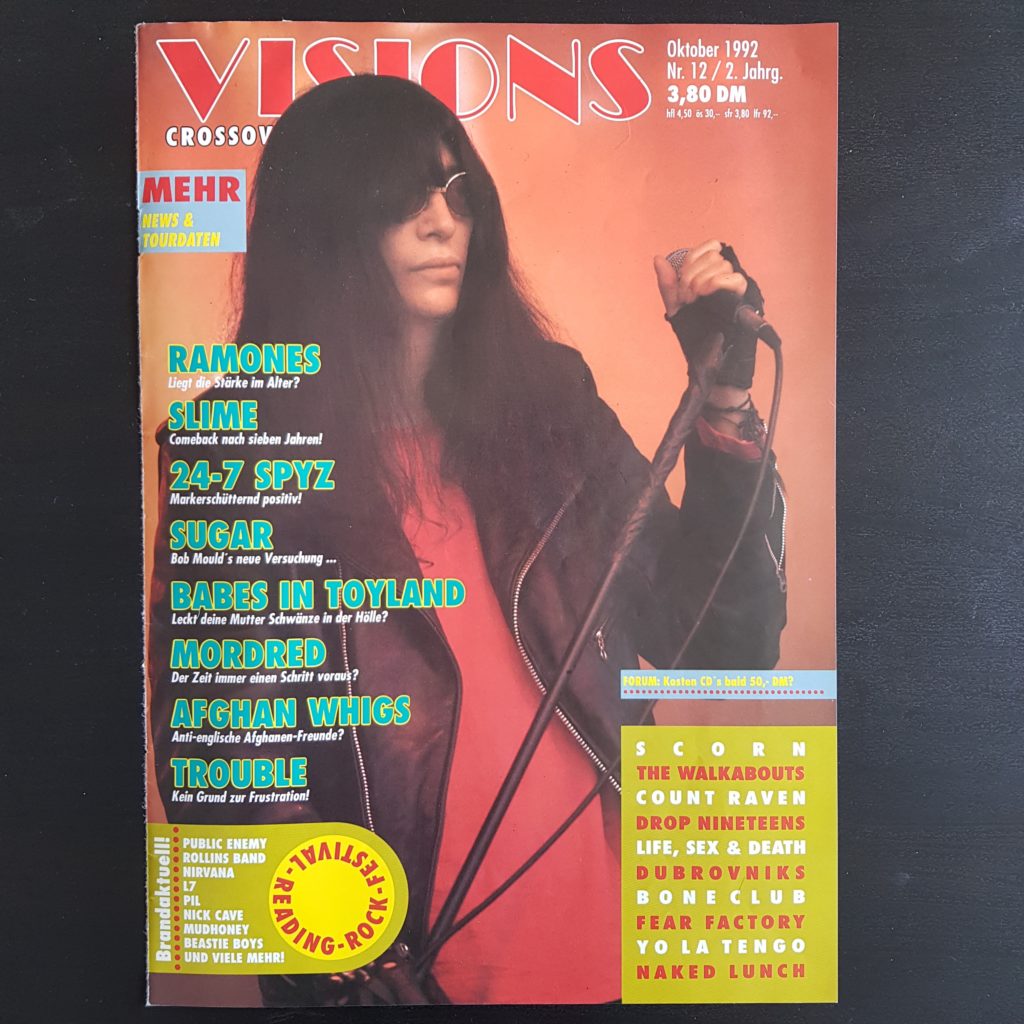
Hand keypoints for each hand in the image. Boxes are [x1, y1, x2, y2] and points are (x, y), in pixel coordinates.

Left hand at [653, 240, 764, 390]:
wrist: (705, 359)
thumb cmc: (695, 335)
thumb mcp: (676, 307)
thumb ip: (667, 284)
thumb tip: (658, 258)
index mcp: (712, 277)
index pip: (708, 248)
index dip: (692, 259)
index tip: (683, 284)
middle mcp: (726, 279)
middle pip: (713, 256)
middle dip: (692, 274)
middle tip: (687, 298)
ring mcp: (736, 289)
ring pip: (723, 264)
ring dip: (701, 280)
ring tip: (695, 300)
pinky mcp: (744, 299)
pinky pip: (736, 279)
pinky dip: (717, 282)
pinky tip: (705, 294)